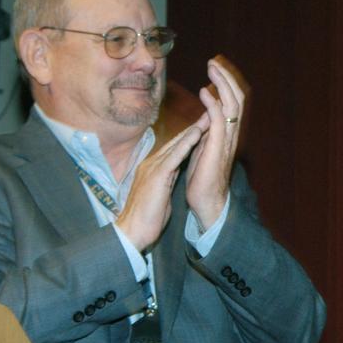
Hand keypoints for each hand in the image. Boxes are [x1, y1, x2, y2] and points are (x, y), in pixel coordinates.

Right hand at [116, 121, 205, 250]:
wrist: (132, 231)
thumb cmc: (146, 217)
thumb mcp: (159, 194)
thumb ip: (165, 181)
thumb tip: (172, 174)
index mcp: (153, 168)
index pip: (174, 148)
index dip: (190, 136)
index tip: (205, 125)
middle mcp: (152, 163)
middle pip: (177, 141)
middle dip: (195, 127)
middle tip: (211, 111)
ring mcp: (153, 168)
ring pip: (176, 144)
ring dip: (194, 129)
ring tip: (208, 115)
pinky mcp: (156, 176)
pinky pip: (174, 156)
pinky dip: (186, 143)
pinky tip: (197, 133)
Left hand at [186, 57, 245, 229]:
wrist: (207, 202)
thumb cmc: (202, 177)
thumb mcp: (204, 146)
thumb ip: (206, 128)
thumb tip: (206, 112)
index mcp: (227, 132)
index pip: (232, 101)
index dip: (225, 83)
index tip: (214, 68)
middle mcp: (232, 133)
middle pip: (236, 97)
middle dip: (226, 77)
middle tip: (213, 61)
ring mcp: (227, 140)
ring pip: (232, 105)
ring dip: (222, 84)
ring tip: (212, 68)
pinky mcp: (218, 148)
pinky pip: (218, 121)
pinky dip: (213, 104)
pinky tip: (205, 92)